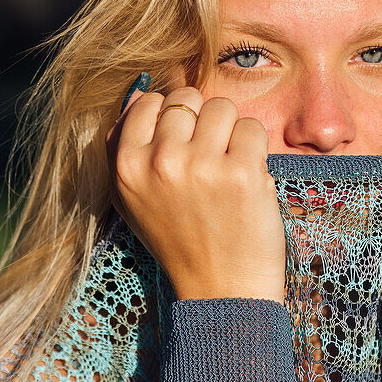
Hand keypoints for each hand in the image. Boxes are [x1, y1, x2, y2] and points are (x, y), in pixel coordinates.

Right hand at [105, 85, 286, 302]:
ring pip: (222, 107)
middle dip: (203, 121)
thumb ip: (126, 146)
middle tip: (209, 158)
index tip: (183, 144)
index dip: (172, 117)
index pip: (149, 101)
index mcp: (126, 166)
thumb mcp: (132, 200)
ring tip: (227, 168)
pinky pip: (253, 128)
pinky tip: (247, 177)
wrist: (221, 289)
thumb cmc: (180, 242)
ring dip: (231, 132)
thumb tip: (140, 91)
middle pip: (188, 98)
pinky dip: (255, 148)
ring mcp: (202, 165)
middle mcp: (160, 162)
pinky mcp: (241, 172)